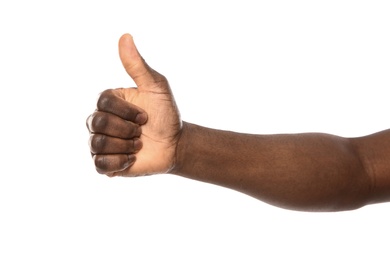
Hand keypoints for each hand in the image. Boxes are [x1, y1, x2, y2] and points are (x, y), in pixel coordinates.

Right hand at [87, 34, 181, 176]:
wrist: (175, 144)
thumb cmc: (166, 114)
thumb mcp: (156, 87)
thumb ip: (138, 66)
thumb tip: (125, 36)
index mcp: (110, 101)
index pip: (103, 101)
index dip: (127, 111)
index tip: (145, 116)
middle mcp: (101, 120)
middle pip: (98, 123)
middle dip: (126, 129)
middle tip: (142, 131)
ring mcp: (101, 142)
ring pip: (97, 144)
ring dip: (125, 145)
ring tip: (139, 144)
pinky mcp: (105, 163)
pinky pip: (99, 164)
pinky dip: (118, 162)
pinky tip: (132, 158)